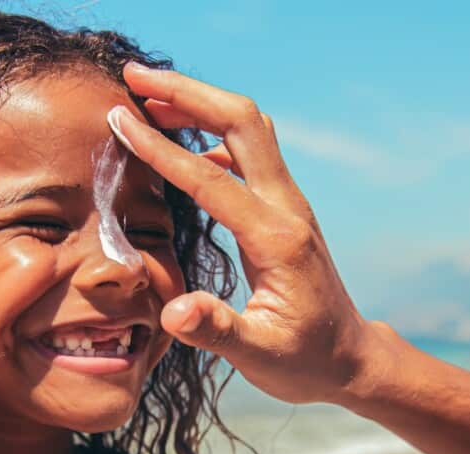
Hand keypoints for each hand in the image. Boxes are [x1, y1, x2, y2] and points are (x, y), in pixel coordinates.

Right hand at [109, 63, 378, 405]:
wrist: (350, 359)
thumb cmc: (305, 361)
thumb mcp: (259, 357)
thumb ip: (216, 330)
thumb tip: (173, 312)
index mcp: (276, 239)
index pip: (210, 177)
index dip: (161, 147)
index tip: (119, 120)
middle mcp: (287, 208)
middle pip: (243, 121)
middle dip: (188, 92)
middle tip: (133, 76)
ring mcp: (289, 203)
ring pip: (248, 128)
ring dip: (200, 104)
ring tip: (146, 98)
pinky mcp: (283, 208)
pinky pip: (249, 151)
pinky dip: (211, 132)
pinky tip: (180, 143)